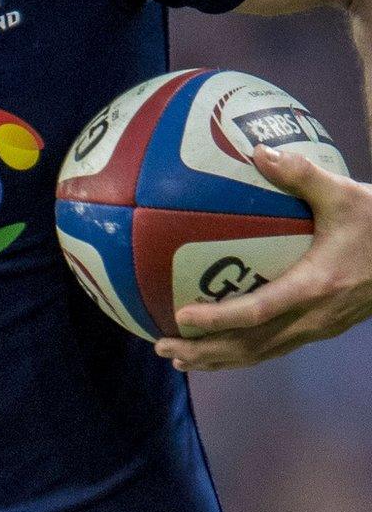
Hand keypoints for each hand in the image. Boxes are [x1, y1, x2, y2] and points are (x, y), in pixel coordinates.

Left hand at [156, 144, 371, 369]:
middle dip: (206, 351)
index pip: (259, 311)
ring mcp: (320, 327)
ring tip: (178, 359)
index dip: (219, 318)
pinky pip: (275, 347)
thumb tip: (259, 151)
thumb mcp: (348, 194)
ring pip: (263, 353)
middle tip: (162, 348)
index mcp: (317, 285)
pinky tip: (217, 349)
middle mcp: (316, 315)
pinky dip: (242, 353)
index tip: (181, 316)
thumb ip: (304, 174)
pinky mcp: (323, 328)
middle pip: (252, 345)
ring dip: (219, 359)